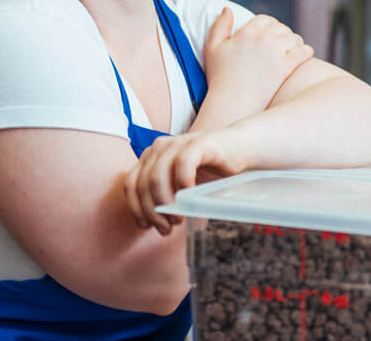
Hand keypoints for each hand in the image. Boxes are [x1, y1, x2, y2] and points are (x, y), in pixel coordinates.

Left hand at [124, 128, 248, 234]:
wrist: (239, 148)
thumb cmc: (210, 170)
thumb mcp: (181, 185)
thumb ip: (165, 197)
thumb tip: (152, 223)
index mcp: (151, 157)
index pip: (131, 184)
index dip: (135, 208)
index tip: (146, 226)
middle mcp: (159, 148)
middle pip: (142, 184)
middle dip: (152, 211)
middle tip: (166, 228)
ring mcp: (178, 143)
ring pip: (157, 176)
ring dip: (164, 202)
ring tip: (177, 219)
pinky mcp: (199, 143)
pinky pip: (183, 163)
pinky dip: (183, 183)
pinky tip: (189, 197)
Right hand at [203, 9, 313, 117]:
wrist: (232, 103)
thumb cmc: (220, 77)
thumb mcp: (212, 48)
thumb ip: (219, 26)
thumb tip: (227, 9)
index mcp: (247, 32)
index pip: (264, 19)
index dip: (268, 24)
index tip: (268, 31)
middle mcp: (264, 39)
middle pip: (281, 27)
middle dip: (281, 32)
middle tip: (281, 40)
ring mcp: (277, 53)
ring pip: (294, 38)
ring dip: (294, 41)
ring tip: (292, 47)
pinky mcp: (287, 68)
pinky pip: (303, 52)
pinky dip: (305, 51)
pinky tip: (304, 54)